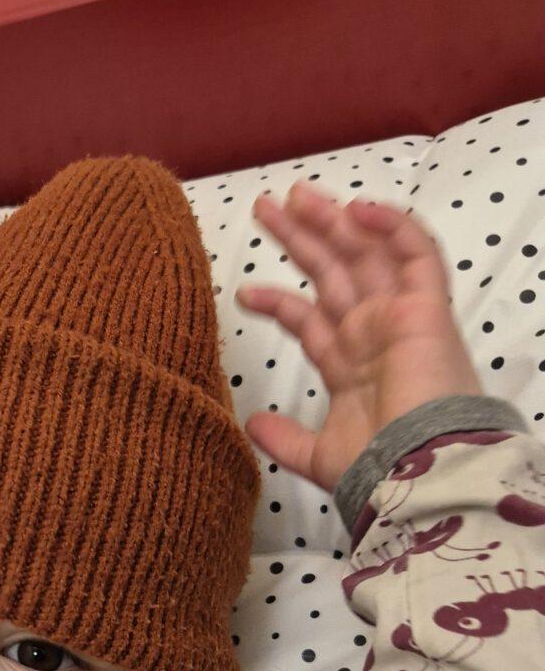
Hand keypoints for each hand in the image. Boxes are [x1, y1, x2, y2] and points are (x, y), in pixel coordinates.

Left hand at [236, 181, 485, 492]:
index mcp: (351, 366)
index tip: (243, 291)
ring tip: (293, 194)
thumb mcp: (317, 455)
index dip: (278, 300)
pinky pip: (416, 253)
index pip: (310, 318)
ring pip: (365, 253)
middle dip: (300, 238)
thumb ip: (285, 440)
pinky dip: (391, 226)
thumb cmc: (379, 472)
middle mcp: (373, 335)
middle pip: (332, 273)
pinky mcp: (427, 308)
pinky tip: (354, 207)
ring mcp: (400, 318)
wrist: (419, 476)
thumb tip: (251, 426)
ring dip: (332, 221)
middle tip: (265, 206)